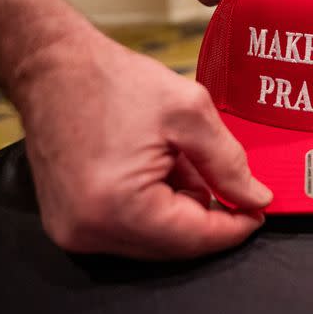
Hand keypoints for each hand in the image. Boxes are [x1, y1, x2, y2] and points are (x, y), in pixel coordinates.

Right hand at [15, 29, 272, 258]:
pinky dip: (154, 208)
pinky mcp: (68, 221)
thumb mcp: (190, 114)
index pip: (193, 239)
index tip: (260, 211)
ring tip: (183, 161)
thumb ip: (229, 163)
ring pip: (152, 239)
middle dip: (207, 217)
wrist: (52, 67)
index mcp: (117, 207)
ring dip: (180, 210)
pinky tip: (160, 169)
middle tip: (229, 183)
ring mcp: (72, 230)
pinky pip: (127, 229)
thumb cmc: (114, 82)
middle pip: (172, 246)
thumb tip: (257, 200)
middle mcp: (88, 231)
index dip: (234, 228)